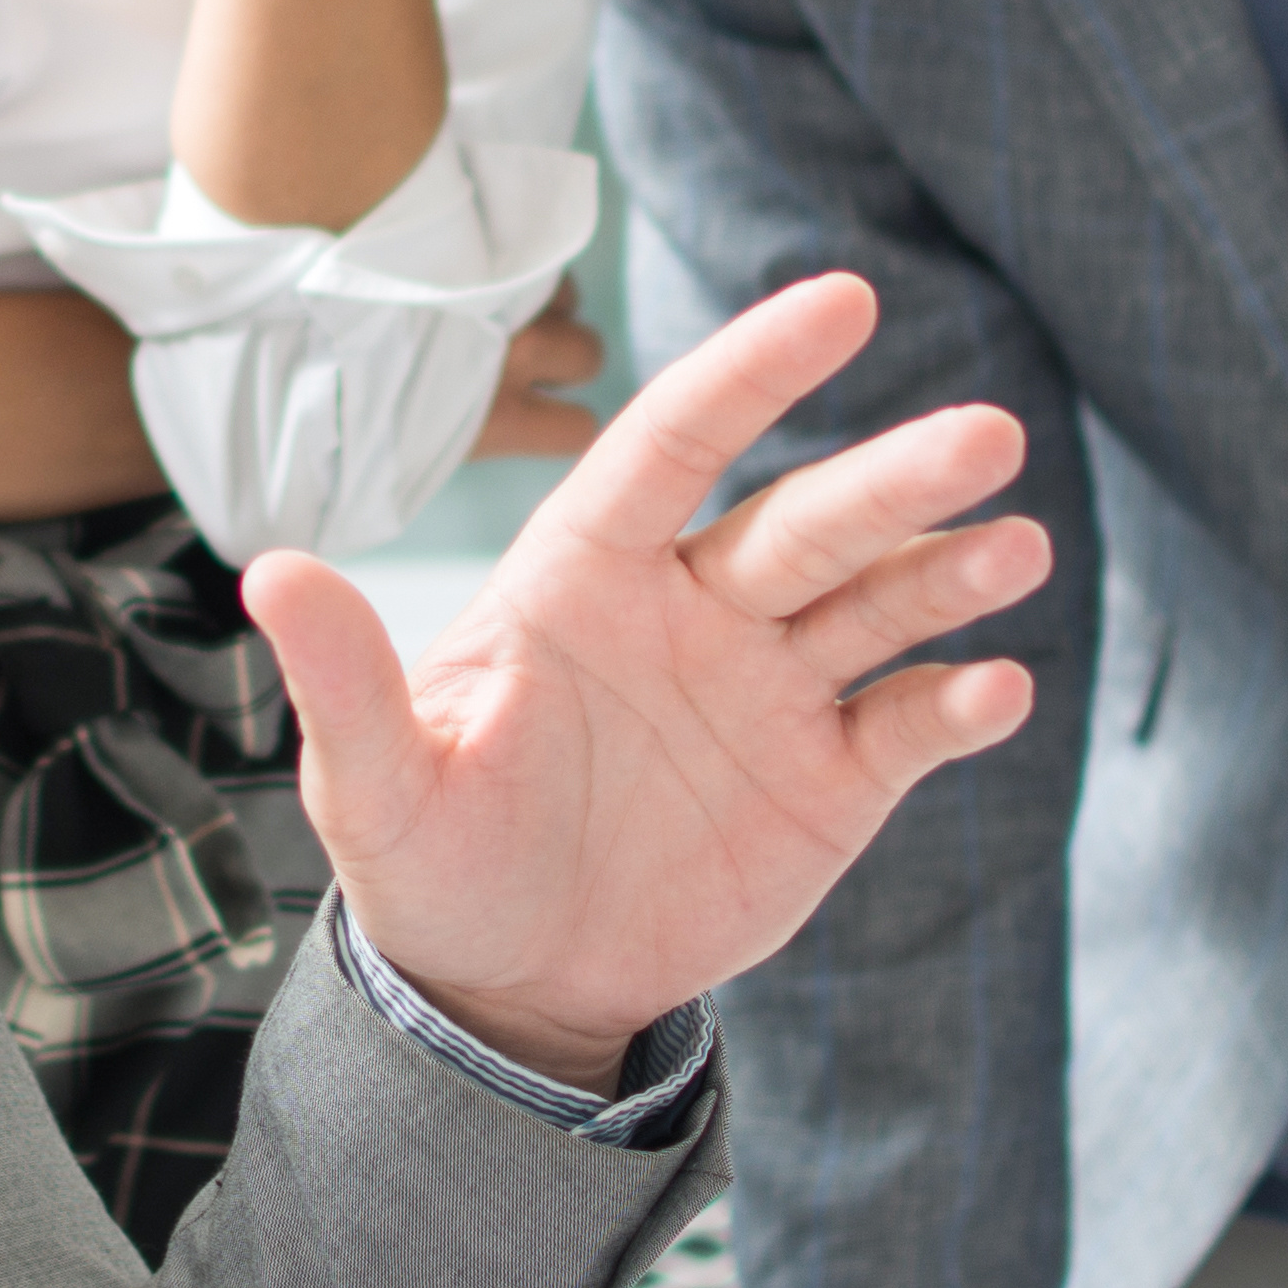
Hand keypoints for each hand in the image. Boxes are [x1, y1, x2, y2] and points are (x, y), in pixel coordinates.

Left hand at [234, 274, 1038, 1091]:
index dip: (753, 370)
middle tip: (987, 435)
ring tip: (1016, 544)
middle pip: (804, 522)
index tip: (843, 299)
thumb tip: (271, 567)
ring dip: (948, 573)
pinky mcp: (829, 783)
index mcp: (587, 576)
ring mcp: (771, 692)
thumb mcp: (372, 788)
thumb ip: (345, 681)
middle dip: (894, 478)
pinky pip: (906, 726)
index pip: (677, 444)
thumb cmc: (431, 865)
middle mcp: (694, 610)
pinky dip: (959, 706)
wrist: (507, 988)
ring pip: (876, 607)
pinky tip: (999, 689)